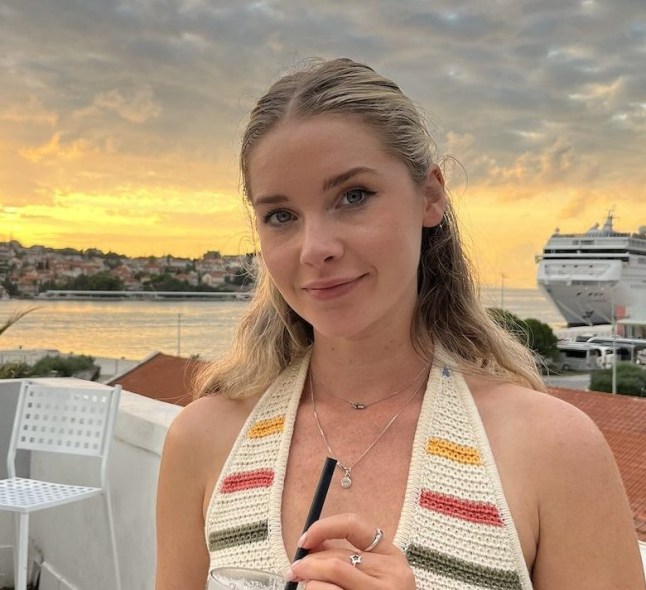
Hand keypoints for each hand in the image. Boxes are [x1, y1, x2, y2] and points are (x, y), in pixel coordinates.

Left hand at [285, 513, 415, 589]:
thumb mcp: (375, 575)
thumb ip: (347, 557)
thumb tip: (311, 544)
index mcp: (392, 556)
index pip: (353, 525)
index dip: (323, 528)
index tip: (304, 540)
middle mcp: (391, 573)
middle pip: (336, 557)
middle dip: (308, 563)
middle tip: (294, 570)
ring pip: (330, 575)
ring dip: (309, 581)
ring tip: (304, 586)